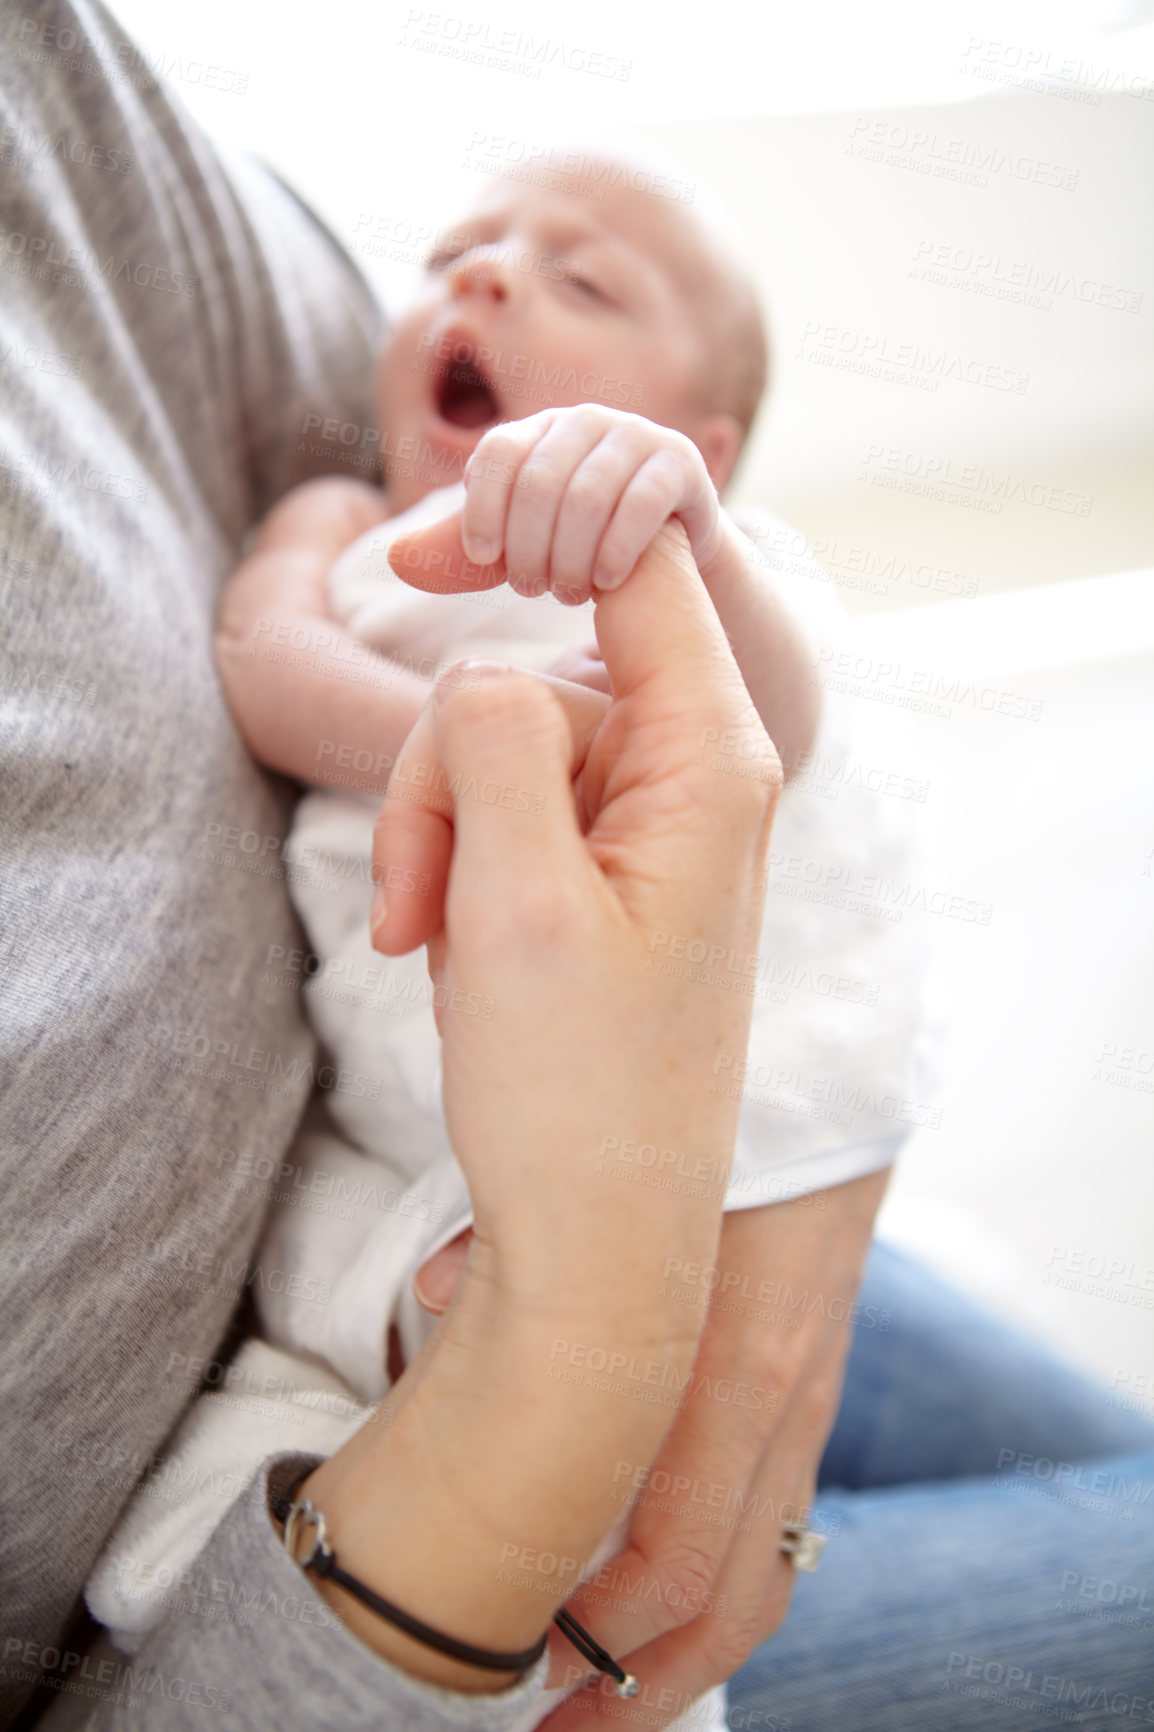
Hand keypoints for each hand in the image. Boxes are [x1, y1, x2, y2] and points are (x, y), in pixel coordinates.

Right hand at [295, 521, 783, 1693]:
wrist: (595, 1246)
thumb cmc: (578, 1093)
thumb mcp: (517, 902)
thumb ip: (500, 739)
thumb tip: (490, 661)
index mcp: (711, 764)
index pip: (647, 567)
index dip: (544, 522)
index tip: (436, 543)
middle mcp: (694, 782)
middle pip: (540, 675)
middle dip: (446, 767)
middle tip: (412, 893)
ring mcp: (644, 834)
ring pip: (504, 752)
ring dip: (436, 833)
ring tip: (423, 942)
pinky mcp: (597, 880)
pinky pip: (507, 818)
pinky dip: (453, 869)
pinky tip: (441, 955)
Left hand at [411, 1172, 889, 1725]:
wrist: (836, 1066)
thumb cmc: (714, 1122)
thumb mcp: (623, 1175)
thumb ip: (521, 1242)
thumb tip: (427, 1298)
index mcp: (732, 1361)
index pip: (670, 1555)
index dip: (595, 1635)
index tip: (519, 1673)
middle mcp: (784, 1402)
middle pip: (727, 1602)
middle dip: (640, 1693)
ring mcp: (811, 1400)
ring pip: (766, 1577)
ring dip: (686, 1661)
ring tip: (604, 1710)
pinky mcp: (815, 1384)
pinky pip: (777, 1521)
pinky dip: (723, 1588)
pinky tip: (660, 1608)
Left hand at [452, 404, 723, 605]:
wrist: (667, 560)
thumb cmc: (576, 550)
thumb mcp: (512, 552)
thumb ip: (458, 553)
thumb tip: (394, 557)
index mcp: (537, 431)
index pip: (496, 453)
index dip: (481, 508)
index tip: (482, 559)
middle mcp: (586, 422)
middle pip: (539, 481)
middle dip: (529, 547)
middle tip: (533, 591)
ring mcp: (637, 437)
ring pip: (587, 495)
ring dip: (571, 556)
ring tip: (569, 593)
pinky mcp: (680, 464)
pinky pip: (640, 503)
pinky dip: (616, 550)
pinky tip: (606, 583)